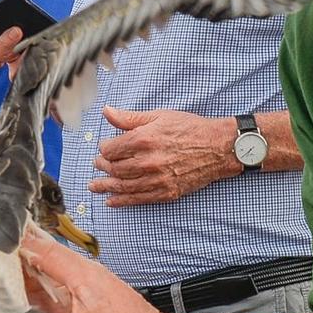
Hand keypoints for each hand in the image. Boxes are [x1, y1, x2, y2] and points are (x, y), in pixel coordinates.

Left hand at [91, 107, 236, 206]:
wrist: (217, 147)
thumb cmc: (189, 128)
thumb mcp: (158, 116)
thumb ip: (129, 118)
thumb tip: (106, 112)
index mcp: (143, 139)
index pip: (110, 149)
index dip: (104, 149)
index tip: (104, 149)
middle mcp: (147, 161)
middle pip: (114, 168)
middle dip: (102, 167)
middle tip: (98, 166)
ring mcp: (156, 179)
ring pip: (123, 186)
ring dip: (106, 187)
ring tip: (95, 187)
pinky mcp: (166, 192)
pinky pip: (138, 199)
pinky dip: (122, 201)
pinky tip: (111, 201)